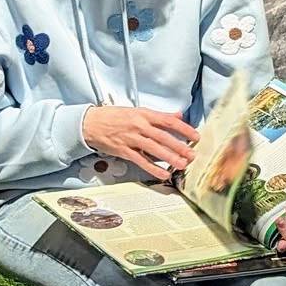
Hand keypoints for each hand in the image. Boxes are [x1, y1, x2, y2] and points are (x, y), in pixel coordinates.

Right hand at [82, 105, 197, 179]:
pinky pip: (141, 161)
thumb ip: (159, 115)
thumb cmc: (114, 116)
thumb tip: (178, 115)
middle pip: (163, 137)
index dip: (183, 129)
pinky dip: (153, 168)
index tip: (195, 136)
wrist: (90, 123)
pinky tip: (163, 174)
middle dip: (179, 146)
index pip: (168, 121)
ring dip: (169, 158)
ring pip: (154, 149)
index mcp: (143, 114)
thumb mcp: (137, 111)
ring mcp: (131, 139)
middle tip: (192, 154)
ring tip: (182, 165)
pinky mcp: (124, 151)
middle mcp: (139, 126)